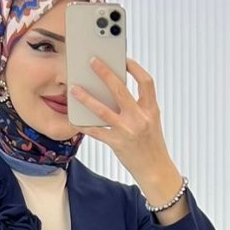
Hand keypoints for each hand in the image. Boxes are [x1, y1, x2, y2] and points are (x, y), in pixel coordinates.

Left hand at [69, 55, 172, 183]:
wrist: (156, 170)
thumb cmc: (151, 145)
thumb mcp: (151, 121)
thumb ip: (138, 106)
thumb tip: (115, 90)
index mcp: (151, 109)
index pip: (146, 81)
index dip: (135, 68)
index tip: (123, 59)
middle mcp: (140, 118)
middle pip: (120, 90)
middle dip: (105, 73)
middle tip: (92, 61)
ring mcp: (127, 131)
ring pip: (102, 110)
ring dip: (86, 98)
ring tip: (74, 89)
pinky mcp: (117, 144)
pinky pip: (96, 131)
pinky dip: (84, 124)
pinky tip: (75, 119)